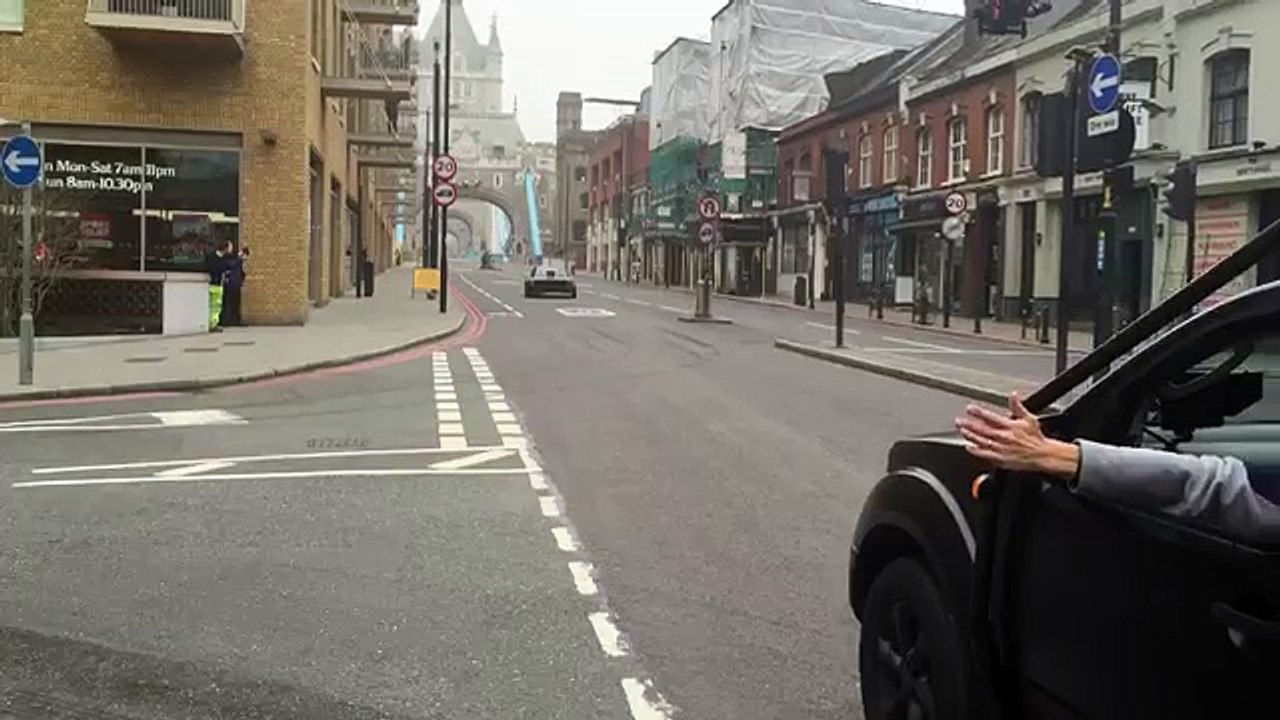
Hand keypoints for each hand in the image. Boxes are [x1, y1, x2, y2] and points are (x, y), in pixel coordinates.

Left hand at [954, 393, 1079, 478]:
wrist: (1042, 455)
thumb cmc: (1035, 438)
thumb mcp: (1029, 418)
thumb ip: (1018, 406)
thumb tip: (1014, 394)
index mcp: (1010, 426)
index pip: (991, 417)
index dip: (979, 413)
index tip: (970, 408)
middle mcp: (1004, 437)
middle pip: (983, 430)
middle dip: (969, 424)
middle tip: (959, 421)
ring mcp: (1001, 449)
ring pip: (982, 441)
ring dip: (970, 436)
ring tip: (962, 430)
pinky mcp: (1001, 459)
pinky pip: (985, 455)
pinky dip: (976, 451)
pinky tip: (969, 447)